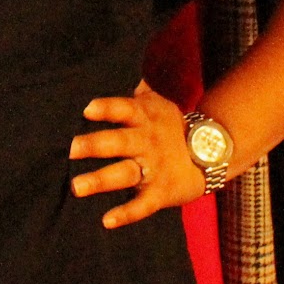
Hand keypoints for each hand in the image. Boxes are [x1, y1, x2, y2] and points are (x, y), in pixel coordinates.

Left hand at [68, 80, 204, 228]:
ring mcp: (154, 168)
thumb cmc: (172, 125)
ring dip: (100, 180)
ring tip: (76, 187)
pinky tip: (106, 220)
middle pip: (119, 141)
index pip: (123, 108)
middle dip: (94, 144)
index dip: (106, 108)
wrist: (213, 152)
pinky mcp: (161, 192)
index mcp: (144, 117)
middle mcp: (147, 141)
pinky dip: (126, 214)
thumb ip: (138, 88)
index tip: (86, 109)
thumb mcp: (158, 102)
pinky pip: (142, 205)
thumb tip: (121, 63)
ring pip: (125, 173)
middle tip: (70, 149)